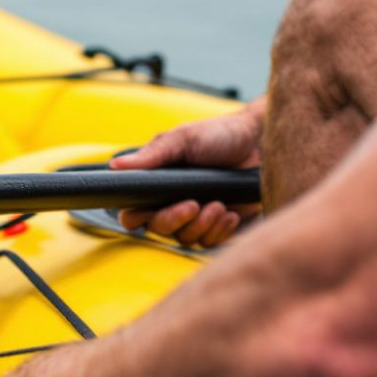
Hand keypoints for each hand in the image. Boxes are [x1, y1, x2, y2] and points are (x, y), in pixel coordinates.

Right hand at [109, 107, 263, 246]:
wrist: (262, 141)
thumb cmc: (219, 134)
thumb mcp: (183, 138)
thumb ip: (151, 155)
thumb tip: (114, 166)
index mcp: (156, 184)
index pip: (132, 213)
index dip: (135, 217)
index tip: (149, 209)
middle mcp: (172, 203)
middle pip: (158, 229)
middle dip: (174, 220)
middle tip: (193, 204)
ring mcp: (196, 217)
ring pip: (185, 238)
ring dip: (202, 225)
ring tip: (219, 204)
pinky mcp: (219, 226)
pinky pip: (210, 242)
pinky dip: (219, 230)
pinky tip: (230, 212)